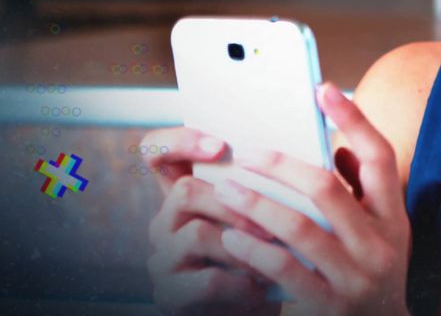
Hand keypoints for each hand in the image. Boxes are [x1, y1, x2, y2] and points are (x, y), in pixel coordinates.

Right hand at [141, 127, 280, 315]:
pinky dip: (242, 282)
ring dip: (244, 247)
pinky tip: (261, 287)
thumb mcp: (261, 216)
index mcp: (183, 195)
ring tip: (274, 259)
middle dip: (234, 204)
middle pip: (184, 191)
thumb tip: (285, 154)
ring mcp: (161, 259)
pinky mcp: (169, 296)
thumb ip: (261, 186)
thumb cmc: (264, 257)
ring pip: (197, 234)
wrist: (255, 308)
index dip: (178, 140)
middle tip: (271, 224)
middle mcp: (163, 223)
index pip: (155, 151)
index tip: (220, 145)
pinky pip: (207, 279)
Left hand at [213, 82, 411, 315]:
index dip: (353, 119)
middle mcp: (381, 245)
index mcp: (395, 218)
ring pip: (299, 228)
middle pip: (326, 188)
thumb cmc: (371, 276)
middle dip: (279, 165)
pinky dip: (254, 249)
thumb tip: (334, 146)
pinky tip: (231, 238)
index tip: (322, 88)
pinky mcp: (328, 306)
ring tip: (225, 191)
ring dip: (256, 204)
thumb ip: (360, 193)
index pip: (379, 157)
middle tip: (245, 153)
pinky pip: (283, 269)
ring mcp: (355, 278)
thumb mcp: (380, 234)